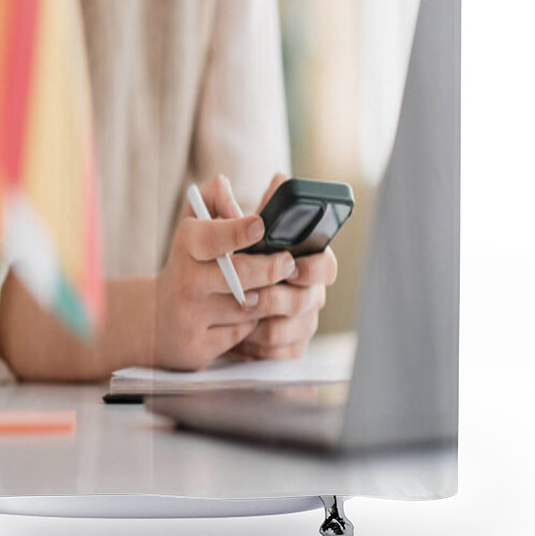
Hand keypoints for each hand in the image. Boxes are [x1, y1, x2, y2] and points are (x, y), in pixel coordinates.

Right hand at [152, 175, 296, 370]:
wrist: (154, 318)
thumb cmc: (188, 265)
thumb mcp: (193, 230)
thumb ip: (212, 202)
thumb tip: (222, 181)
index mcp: (185, 246)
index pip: (212, 237)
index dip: (237, 231)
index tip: (259, 226)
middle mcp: (184, 281)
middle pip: (239, 275)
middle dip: (270, 268)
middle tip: (289, 262)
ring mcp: (189, 316)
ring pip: (246, 306)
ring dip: (266, 298)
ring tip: (275, 288)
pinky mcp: (198, 346)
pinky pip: (241, 333)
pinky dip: (252, 323)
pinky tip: (255, 314)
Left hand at [232, 174, 337, 360]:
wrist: (209, 297)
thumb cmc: (226, 255)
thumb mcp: (224, 226)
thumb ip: (232, 205)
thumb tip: (243, 182)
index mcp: (305, 258)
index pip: (325, 264)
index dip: (311, 266)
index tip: (288, 262)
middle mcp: (310, 291)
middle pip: (307, 300)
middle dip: (276, 296)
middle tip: (246, 292)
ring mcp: (302, 322)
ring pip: (290, 329)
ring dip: (261, 320)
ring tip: (235, 309)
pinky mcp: (288, 349)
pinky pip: (279, 352)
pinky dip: (257, 345)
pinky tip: (238, 334)